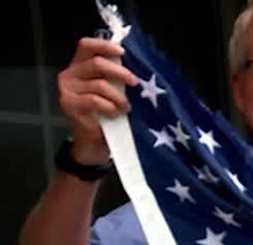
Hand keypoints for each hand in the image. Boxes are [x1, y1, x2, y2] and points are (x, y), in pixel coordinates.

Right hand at [58, 37, 137, 164]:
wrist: (93, 141)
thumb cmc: (105, 112)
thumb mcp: (110, 89)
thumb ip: (113, 75)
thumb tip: (129, 66)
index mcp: (79, 66)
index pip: (86, 46)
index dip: (104, 45)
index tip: (122, 52)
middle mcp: (69, 74)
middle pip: (97, 63)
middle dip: (120, 72)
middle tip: (134, 82)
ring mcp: (67, 90)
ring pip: (99, 84)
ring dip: (118, 96)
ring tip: (126, 106)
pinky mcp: (69, 104)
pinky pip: (95, 100)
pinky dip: (110, 106)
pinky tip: (115, 113)